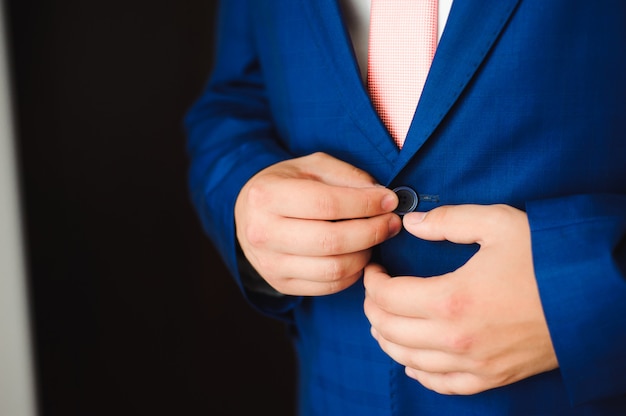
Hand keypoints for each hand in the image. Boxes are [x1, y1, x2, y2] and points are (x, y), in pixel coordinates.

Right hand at [235, 152, 401, 295]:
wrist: (249, 213)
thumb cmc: (286, 184)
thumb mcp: (311, 166)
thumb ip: (346, 176)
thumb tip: (382, 197)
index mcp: (266, 195)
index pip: (326, 204)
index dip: (365, 204)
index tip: (390, 200)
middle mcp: (262, 233)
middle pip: (331, 241)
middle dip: (372, 232)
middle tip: (392, 223)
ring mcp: (269, 263)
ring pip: (333, 269)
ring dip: (366, 255)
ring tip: (376, 238)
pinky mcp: (280, 284)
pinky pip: (328, 286)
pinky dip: (353, 273)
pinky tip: (359, 255)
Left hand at [363, 204, 557, 394]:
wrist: (598, 297)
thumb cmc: (548, 257)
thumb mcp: (498, 224)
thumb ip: (448, 220)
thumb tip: (412, 224)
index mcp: (451, 299)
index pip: (386, 297)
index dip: (371, 280)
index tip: (375, 267)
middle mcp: (456, 339)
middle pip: (389, 330)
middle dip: (373, 307)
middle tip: (376, 289)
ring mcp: (473, 363)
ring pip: (407, 360)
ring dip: (386, 338)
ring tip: (385, 318)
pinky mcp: (491, 377)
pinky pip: (441, 384)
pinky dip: (418, 371)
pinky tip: (413, 358)